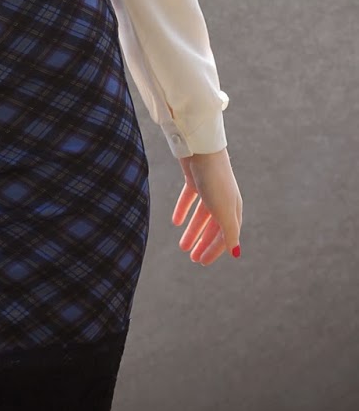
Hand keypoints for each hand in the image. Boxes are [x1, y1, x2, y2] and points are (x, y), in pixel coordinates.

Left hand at [171, 147, 242, 266]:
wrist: (202, 148)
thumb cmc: (215, 179)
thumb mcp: (223, 209)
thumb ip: (229, 231)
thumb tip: (236, 254)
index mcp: (233, 208)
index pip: (226, 235)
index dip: (215, 250)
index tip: (202, 262)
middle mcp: (223, 199)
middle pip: (214, 227)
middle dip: (204, 243)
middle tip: (192, 258)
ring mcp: (209, 189)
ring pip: (201, 216)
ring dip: (193, 231)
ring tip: (182, 246)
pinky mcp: (195, 179)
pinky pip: (189, 199)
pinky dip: (183, 211)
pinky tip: (175, 222)